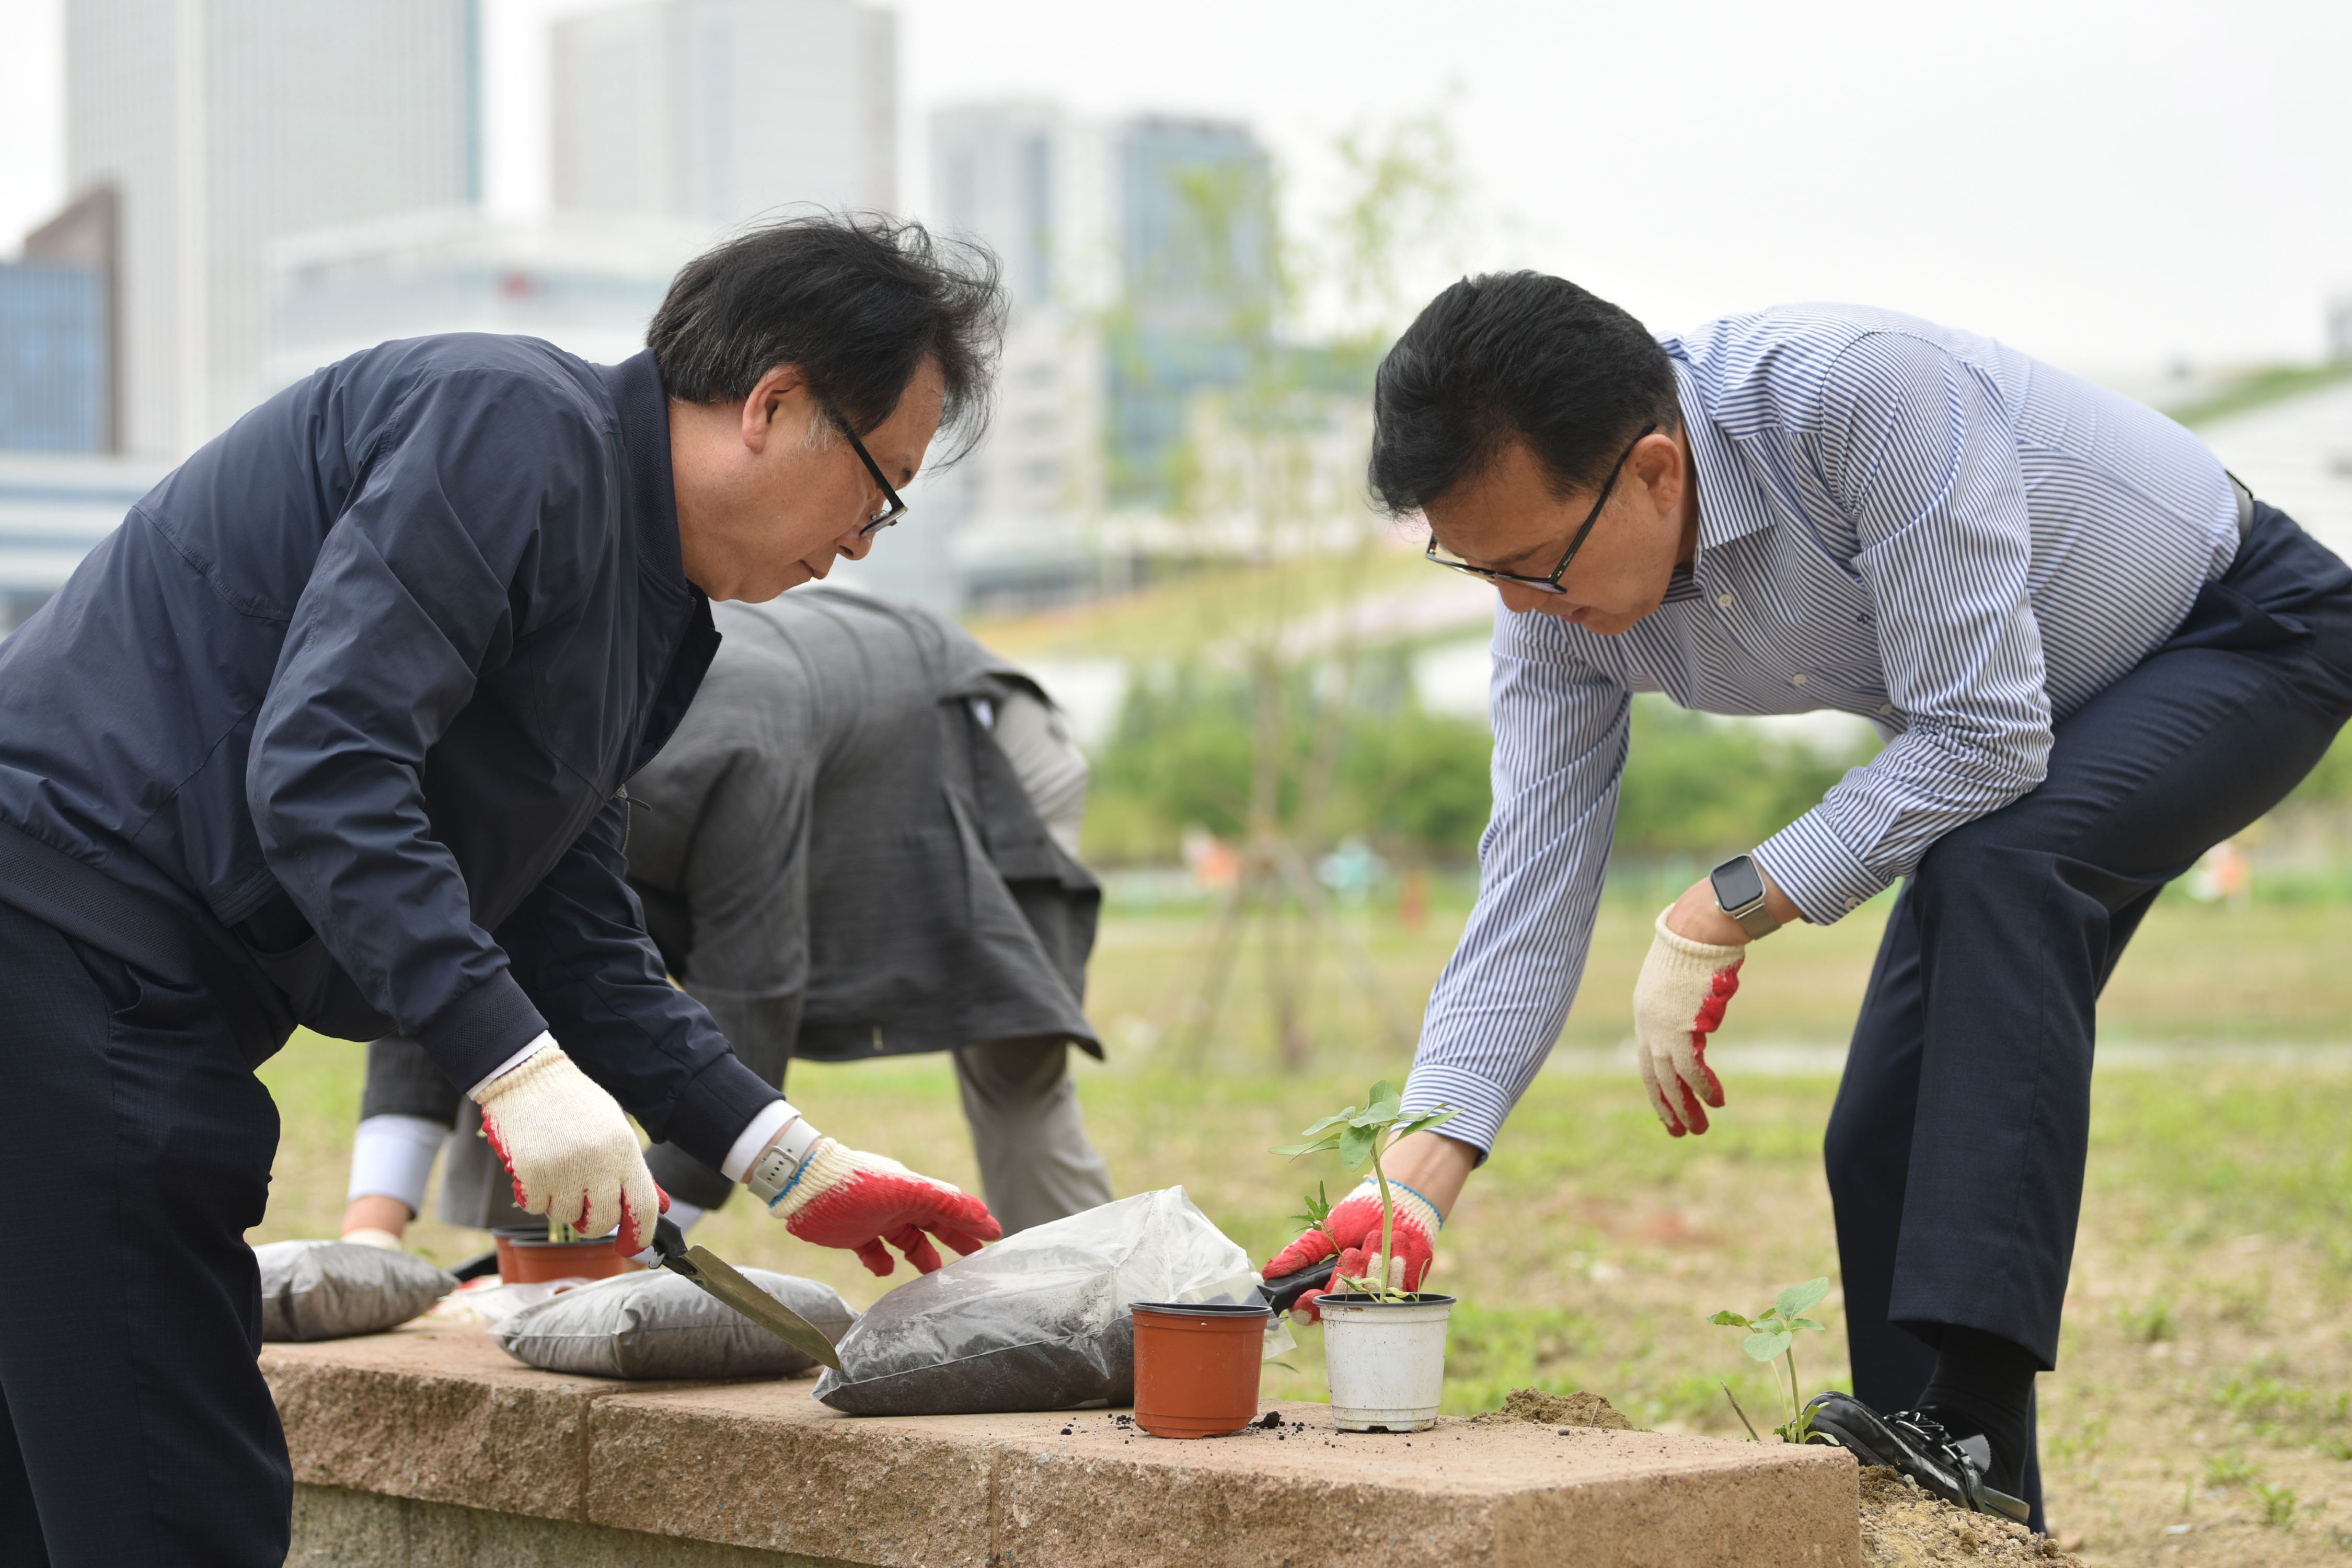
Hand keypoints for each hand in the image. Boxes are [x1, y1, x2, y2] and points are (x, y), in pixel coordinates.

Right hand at [476, 1041, 662, 1253]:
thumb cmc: (574, 1103)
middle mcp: (599, 1163)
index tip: (631, 1247)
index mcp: (625, 1150)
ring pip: (565, 1217)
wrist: (529, 1076)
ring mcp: (564, 1170)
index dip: (640, 1235)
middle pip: (602, 1222)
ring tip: (556, 1172)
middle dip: (591, 1222)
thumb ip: (631, 1168)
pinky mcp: (533, 1173)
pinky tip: (535, 1169)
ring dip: (559, 1204)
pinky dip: (534, 1196)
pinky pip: (535, 1207)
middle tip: (581, 1204)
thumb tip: (654, 1206)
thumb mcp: (614, 1128)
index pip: (643, 1207)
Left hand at [756, 1134, 1000, 1275]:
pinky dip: (882, 1263)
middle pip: (935, 1225)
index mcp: (914, 1192)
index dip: (974, 1221)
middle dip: (957, 1239)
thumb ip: (939, 1200)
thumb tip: (978, 1211)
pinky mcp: (853, 1236)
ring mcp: (876, 1221)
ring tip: (935, 1275)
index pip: (952, 1207)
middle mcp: (898, 1206)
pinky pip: (875, 1252)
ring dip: (924, 1255)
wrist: (802, 1185)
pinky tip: (886, 1270)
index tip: (996, 1235)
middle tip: (978, 1258)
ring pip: (908, 1241)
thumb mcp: (902, 1190)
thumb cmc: (854, 1184)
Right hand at [1263, 1176, 1443, 1324]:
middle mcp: (1349, 1297)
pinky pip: (1396, 1290)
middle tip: (1353, 1252)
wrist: (1397, 1204)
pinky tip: (1397, 1242)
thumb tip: (1268, 1272)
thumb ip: (1299, 1254)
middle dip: (1347, 1276)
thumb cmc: (1356, 1218)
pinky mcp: (1402, 1292)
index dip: (1306, 1308)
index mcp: (1325, 1287)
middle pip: (1341, 1304)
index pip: (1310, 1310)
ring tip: (1375, 1237)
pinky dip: (1396, 1264)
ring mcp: (1376, 1297)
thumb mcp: (1323, 1233)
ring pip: (1369, 1297)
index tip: (1308, 1294)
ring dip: (1373, 1264)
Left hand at [1632, 906, 1745, 1136]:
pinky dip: (1703, 1088)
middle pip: (1653, 1076)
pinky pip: (1691, 1068)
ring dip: (1685, 1106)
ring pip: (1670, 1079)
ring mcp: (1662, 1028)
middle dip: (1667, 1106)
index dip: (1657, 1086)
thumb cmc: (1693, 947)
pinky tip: (1717, 1102)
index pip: (1646, 1059)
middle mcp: (1647, 1025)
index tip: (1667, 1107)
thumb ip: (1680, 1003)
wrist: (1697, 931)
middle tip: (1679, 1132)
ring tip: (1699, 1128)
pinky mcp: (1681, 1029)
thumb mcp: (1677, 978)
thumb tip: (1698, 1016)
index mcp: (1644, 1013)